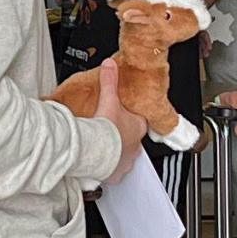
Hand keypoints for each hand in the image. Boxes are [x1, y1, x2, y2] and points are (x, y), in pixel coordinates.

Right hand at [97, 60, 147, 178]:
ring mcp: (126, 161)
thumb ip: (109, 81)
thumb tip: (110, 64)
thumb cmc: (106, 128)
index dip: (131, 120)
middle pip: (132, 140)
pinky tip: (99, 164)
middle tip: (110, 134)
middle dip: (123, 138)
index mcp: (138, 127)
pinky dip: (107, 169)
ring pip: (124, 157)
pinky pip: (114, 172)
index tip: (121, 119)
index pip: (139, 122)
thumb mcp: (108, 99)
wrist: (97, 149)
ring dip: (115, 154)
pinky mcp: (116, 173)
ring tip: (103, 149)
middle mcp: (135, 146)